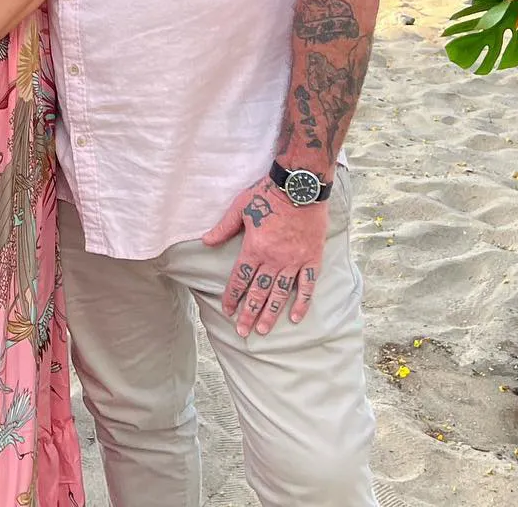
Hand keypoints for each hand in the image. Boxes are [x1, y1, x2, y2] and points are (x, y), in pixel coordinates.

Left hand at [202, 177, 328, 337]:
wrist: (300, 186)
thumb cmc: (268, 193)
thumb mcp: (241, 207)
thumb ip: (224, 227)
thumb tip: (206, 241)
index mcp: (255, 248)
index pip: (240, 278)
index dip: (233, 296)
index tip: (228, 311)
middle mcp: (274, 259)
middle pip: (259, 292)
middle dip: (249, 313)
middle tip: (243, 331)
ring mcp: (294, 261)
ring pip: (280, 293)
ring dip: (270, 313)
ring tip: (263, 330)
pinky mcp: (311, 259)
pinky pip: (307, 285)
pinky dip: (302, 303)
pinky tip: (295, 317)